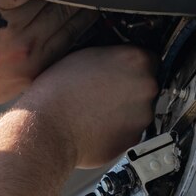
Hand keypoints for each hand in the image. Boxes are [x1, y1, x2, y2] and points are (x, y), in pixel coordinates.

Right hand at [18, 46, 157, 167]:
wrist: (47, 129)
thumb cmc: (56, 93)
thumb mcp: (82, 56)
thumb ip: (109, 56)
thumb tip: (114, 62)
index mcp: (135, 59)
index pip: (148, 58)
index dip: (131, 66)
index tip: (120, 71)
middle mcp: (146, 86)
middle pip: (146, 84)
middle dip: (128, 88)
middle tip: (102, 92)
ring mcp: (143, 115)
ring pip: (138, 110)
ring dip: (123, 110)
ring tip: (95, 111)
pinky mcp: (134, 139)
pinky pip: (129, 132)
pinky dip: (117, 130)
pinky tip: (96, 126)